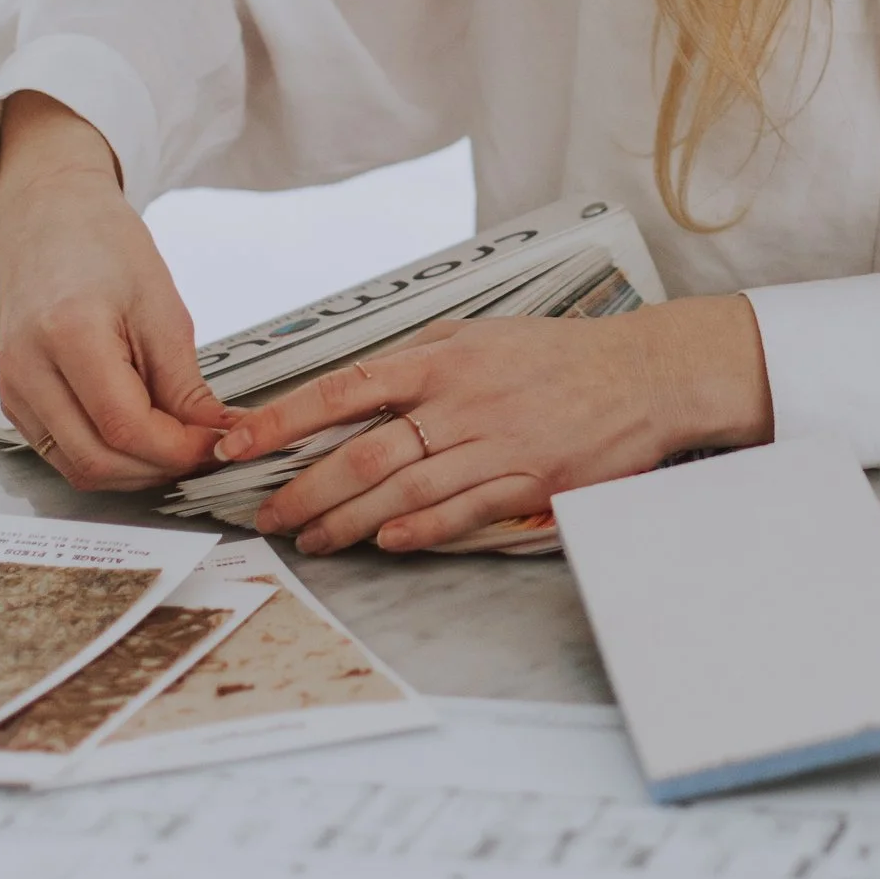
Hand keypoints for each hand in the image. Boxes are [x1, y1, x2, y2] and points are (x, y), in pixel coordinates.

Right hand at [0, 94, 222, 488]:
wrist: (45, 218)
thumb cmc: (102, 245)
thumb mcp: (159, 303)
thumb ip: (183, 380)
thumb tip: (211, 433)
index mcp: (68, 334)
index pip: (125, 426)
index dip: (178, 449)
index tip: (217, 442)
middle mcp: (27, 369)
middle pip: (97, 460)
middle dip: (160, 469)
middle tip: (205, 450)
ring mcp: (11, 388)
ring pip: (76, 467)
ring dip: (134, 472)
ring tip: (178, 444)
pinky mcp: (11, 399)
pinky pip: (60, 452)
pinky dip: (106, 456)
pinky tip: (140, 436)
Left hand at [213, 296, 773, 554]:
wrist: (644, 375)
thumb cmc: (560, 355)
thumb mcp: (484, 334)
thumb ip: (424, 357)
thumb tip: (360, 382)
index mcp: (443, 359)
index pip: (344, 388)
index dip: (282, 419)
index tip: (234, 443)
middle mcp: (462, 401)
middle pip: (364, 453)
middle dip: (304, 490)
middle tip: (265, 515)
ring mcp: (496, 443)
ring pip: (403, 491)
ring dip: (347, 522)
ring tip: (310, 540)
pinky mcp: (530, 480)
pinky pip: (462, 510)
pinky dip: (419, 530)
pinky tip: (385, 544)